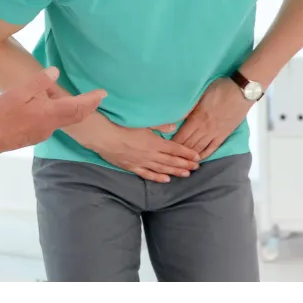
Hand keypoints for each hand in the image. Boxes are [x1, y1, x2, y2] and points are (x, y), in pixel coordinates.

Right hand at [0, 67, 105, 152]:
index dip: (92, 100)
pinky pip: (54, 124)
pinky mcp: (36, 136)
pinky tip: (52, 109)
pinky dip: (61, 115)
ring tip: (78, 100)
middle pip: (76, 117)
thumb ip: (39, 82)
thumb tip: (56, 71)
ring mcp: (44, 132)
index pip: (77, 106)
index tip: (103, 93)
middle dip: (89, 107)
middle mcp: (50, 125)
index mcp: (49, 113)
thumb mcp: (20, 92)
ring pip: (65, 121)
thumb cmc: (3, 113)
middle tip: (98, 98)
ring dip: (74, 111)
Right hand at [70, 112, 200, 182]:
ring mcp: (142, 162)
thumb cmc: (122, 126)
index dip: (187, 153)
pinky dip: (158, 177)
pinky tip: (166, 179)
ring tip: (186, 174)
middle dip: (185, 164)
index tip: (197, 156)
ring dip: (175, 171)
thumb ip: (160, 125)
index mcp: (155, 142)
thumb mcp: (143, 122)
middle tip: (196, 167)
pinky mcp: (132, 167)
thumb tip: (173, 126)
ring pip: (162, 169)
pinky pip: (148, 174)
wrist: (105, 137)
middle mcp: (151, 154)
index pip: (175, 149)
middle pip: (171, 160)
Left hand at [172, 77, 250, 159]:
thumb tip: (177, 116)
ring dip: (191, 156)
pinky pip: (213, 147)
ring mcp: (215, 133)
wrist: (241, 92)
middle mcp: (205, 128)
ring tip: (182, 162)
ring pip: (200, 148)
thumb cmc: (220, 88)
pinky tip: (200, 158)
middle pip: (189, 144)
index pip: (181, 135)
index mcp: (197, 118)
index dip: (173, 143)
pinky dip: (205, 154)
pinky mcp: (224, 134)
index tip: (165, 148)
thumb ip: (189, 107)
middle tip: (171, 158)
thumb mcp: (200, 95)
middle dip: (179, 152)